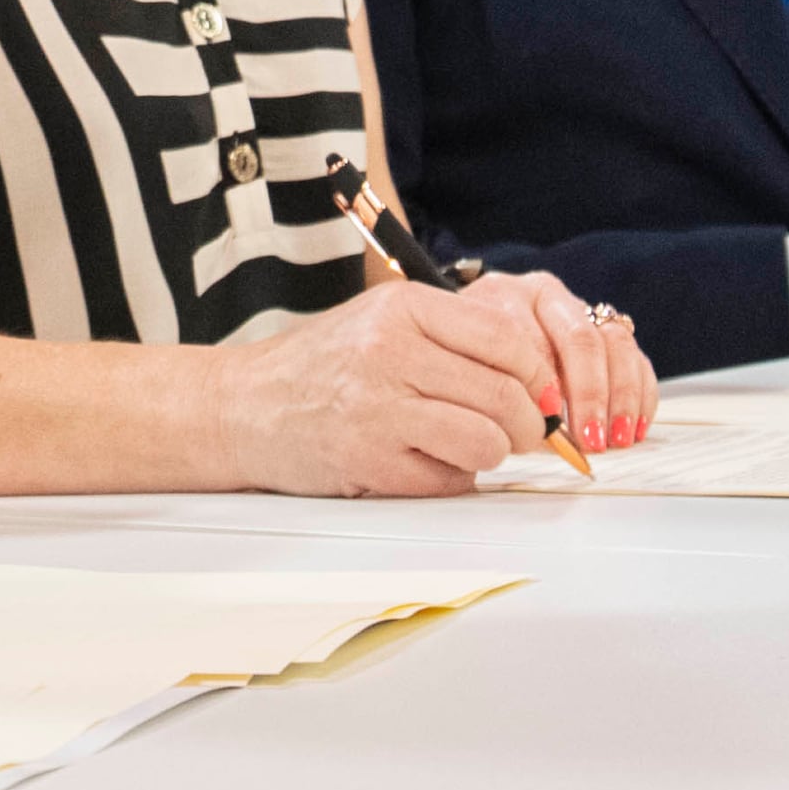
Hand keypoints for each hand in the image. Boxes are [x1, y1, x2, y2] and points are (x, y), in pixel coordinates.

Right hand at [200, 271, 643, 498]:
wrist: (242, 406)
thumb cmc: (320, 366)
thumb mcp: (382, 322)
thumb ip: (452, 340)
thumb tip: (538, 382)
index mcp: (402, 308)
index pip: (507, 338)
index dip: (541, 375)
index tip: (546, 395)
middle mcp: (389, 352)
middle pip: (506, 396)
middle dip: (530, 425)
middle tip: (525, 435)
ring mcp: (377, 409)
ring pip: (486, 442)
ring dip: (491, 454)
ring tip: (469, 447)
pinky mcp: (368, 461)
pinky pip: (449, 480)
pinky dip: (451, 478)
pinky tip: (426, 462)